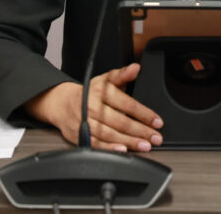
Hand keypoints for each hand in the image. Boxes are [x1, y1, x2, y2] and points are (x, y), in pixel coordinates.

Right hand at [25, 63, 163, 151]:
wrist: (63, 104)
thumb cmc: (90, 93)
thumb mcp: (105, 80)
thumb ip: (122, 75)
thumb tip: (135, 68)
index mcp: (100, 91)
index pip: (127, 103)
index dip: (144, 114)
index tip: (157, 122)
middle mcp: (92, 106)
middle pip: (120, 121)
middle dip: (140, 131)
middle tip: (155, 137)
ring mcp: (86, 122)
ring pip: (110, 134)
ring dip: (130, 141)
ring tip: (145, 145)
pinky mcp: (81, 135)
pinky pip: (97, 144)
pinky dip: (110, 149)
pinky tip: (123, 150)